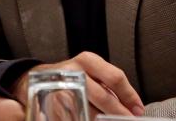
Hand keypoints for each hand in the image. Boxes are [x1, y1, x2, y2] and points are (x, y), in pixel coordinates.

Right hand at [12, 52, 144, 117]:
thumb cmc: (72, 77)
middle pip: (104, 96)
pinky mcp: (51, 103)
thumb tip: (132, 107)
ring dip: (102, 120)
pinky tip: (90, 120)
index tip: (138, 110)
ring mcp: (62, 87)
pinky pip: (74, 117)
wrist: (37, 78)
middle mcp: (74, 71)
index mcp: (88, 61)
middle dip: (119, 113)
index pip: (115, 77)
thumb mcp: (89, 72)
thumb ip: (108, 85)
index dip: (130, 96)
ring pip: (90, 111)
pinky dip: (85, 120)